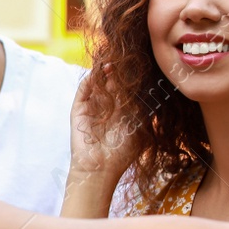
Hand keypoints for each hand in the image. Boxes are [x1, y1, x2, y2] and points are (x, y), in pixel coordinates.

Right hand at [68, 67, 138, 188]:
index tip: (136, 67)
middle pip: (110, 85)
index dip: (128, 79)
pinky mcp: (79, 110)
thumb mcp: (138, 128)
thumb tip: (149, 91)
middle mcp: (105, 109)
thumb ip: (142, 110)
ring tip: (111, 63)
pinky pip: (83, 91)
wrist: (101, 168)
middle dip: (116, 73)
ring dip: (102, 73)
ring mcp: (91, 109)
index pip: (124, 91)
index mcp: (120, 113)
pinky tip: (97, 71)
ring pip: (96, 85)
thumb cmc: (122, 152)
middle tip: (123, 61)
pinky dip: (89, 80)